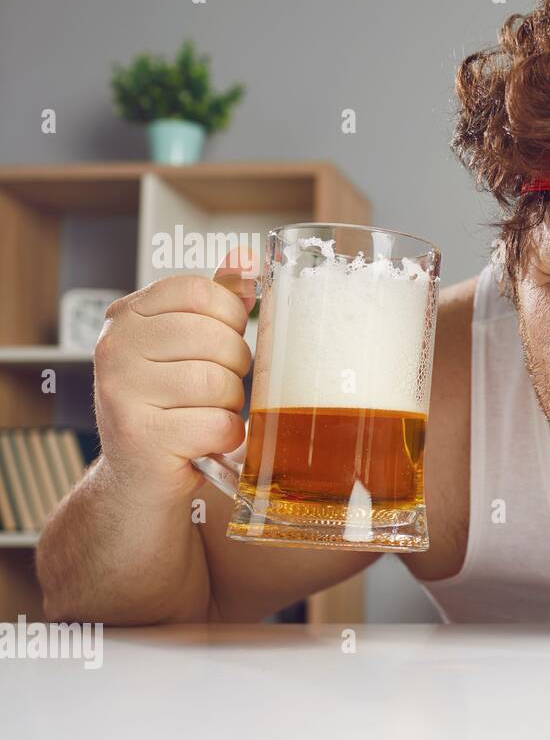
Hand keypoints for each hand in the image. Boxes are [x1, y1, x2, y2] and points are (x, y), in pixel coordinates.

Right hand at [93, 250, 253, 505]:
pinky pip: (217, 425)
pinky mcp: (140, 437)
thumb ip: (213, 304)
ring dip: (230, 405)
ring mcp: (121, 393)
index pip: (200, 292)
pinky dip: (226, 438)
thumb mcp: (185, 348)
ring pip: (219, 383)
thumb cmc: (170, 407)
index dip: (231, 317)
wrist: (137, 479)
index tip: (226, 339)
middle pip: (215, 339)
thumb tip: (244, 260)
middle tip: (217, 389)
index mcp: (127, 317)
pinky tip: (206, 441)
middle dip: (235, 368)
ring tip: (208, 414)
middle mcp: (115, 348)